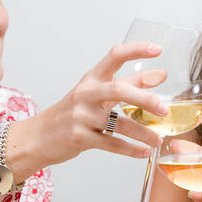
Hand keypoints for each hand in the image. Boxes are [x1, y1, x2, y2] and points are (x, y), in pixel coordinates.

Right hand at [7, 41, 169, 177]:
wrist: (38, 136)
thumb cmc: (73, 112)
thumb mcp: (97, 93)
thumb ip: (129, 84)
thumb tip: (160, 75)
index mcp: (92, 79)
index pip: (115, 56)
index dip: (137, 50)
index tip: (158, 49)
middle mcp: (86, 94)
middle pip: (118, 90)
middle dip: (144, 99)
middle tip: (164, 110)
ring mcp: (81, 116)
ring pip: (119, 123)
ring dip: (142, 132)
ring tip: (158, 140)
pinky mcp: (80, 138)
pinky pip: (111, 144)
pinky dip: (130, 149)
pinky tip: (144, 152)